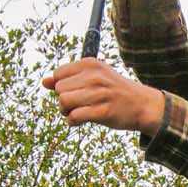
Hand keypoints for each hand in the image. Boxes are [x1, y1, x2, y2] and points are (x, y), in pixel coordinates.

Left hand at [43, 59, 165, 134]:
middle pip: (59, 90)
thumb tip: (44, 82)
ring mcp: (100, 94)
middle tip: (77, 105)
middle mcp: (95, 76)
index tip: (74, 92)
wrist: (144, 104)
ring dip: (66, 112)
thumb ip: (69, 78)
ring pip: (64, 102)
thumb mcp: (94, 77)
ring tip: (77, 113)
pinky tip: (80, 121)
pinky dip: (73, 121)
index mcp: (91, 64)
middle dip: (63, 100)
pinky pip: (74, 116)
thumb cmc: (115, 91)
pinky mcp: (104, 111)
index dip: (62, 87)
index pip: (58, 74)